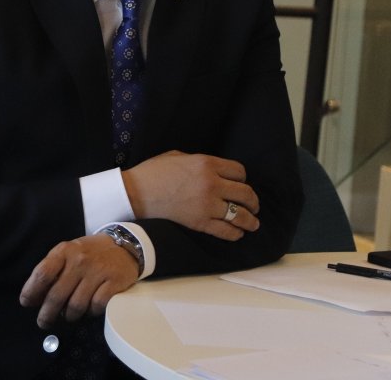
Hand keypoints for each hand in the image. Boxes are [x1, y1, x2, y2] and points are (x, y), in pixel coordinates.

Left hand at [18, 234, 139, 326]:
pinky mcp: (114, 282)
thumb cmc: (90, 252)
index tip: (26, 302)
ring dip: (69, 315)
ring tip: (68, 316)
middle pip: (57, 294)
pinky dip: (91, 312)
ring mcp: (97, 271)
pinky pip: (96, 306)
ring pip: (76, 304)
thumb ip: (52, 269)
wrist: (124, 246)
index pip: (42, 273)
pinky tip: (89, 310)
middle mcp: (79, 261)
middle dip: (47, 313)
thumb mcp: (68, 252)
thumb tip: (34, 296)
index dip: (31, 291)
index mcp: (63, 251)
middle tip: (43, 322)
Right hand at [122, 150, 259, 239]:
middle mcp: (212, 183)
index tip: (240, 184)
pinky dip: (235, 234)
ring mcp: (207, 205)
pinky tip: (237, 233)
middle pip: (246, 193)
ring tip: (253, 223)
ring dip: (251, 220)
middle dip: (253, 201)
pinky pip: (227, 231)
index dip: (243, 179)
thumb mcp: (179, 156)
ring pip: (241, 215)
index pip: (240, 172)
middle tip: (253, 206)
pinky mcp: (200, 222)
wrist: (136, 192)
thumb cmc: (154, 171)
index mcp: (206, 164)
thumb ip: (200, 162)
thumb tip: (213, 170)